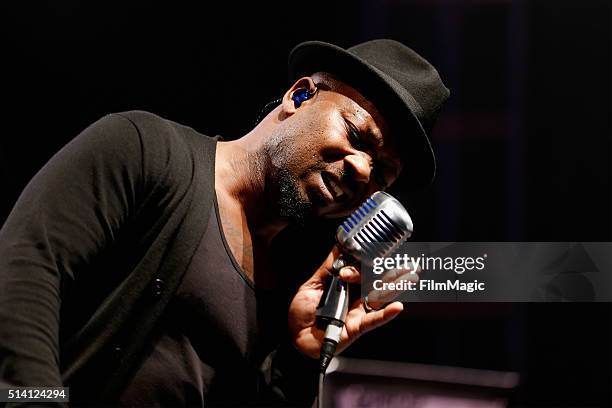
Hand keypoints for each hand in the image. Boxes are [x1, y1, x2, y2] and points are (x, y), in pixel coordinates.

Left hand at [288, 245, 403, 358]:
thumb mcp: (312, 284)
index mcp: (346, 285)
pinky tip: (398, 307)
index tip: (374, 251)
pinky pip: (373, 320)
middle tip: (410, 263)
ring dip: (397, 288)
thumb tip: (339, 246)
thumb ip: (328, 267)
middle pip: (377, 282)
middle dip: (394, 272)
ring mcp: (358, 312)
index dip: (367, 261)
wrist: (295, 336)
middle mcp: (355, 297)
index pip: (363, 270)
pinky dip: (385, 314)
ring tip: (412, 277)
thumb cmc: (303, 312)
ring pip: (380, 297)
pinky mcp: (357, 327)